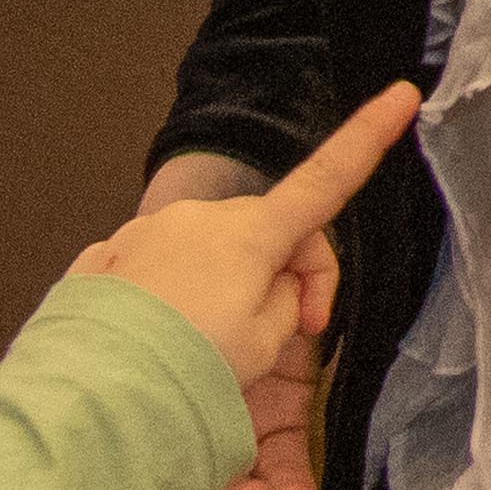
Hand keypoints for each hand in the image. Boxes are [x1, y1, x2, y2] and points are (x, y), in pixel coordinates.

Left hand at [86, 89, 416, 489]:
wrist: (87, 398)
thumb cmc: (192, 368)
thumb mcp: (266, 346)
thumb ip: (283, 306)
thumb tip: (270, 290)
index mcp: (252, 233)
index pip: (325, 181)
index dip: (368, 137)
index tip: (403, 91)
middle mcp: (197, 220)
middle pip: (260, 244)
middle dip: (275, 291)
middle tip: (274, 357)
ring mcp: (142, 238)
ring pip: (200, 268)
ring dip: (212, 310)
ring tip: (198, 368)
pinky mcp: (99, 267)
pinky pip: (147, 282)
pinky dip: (158, 314)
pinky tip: (147, 359)